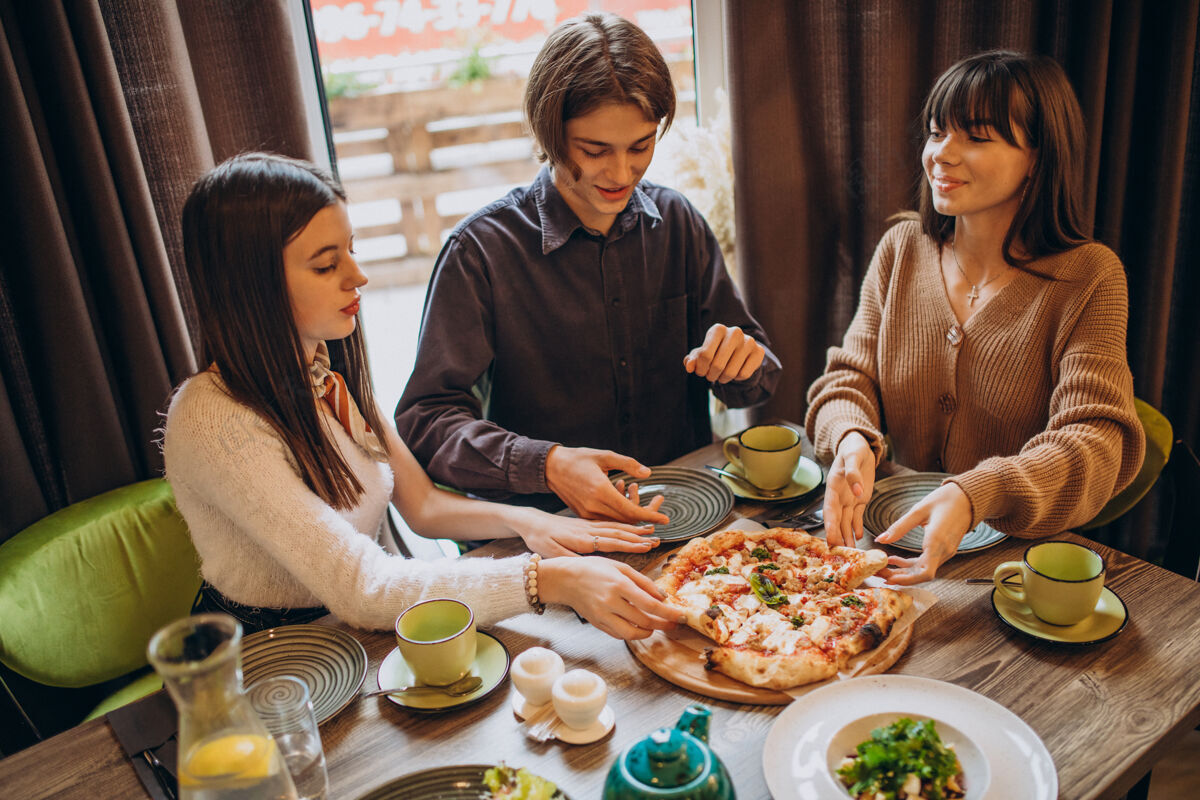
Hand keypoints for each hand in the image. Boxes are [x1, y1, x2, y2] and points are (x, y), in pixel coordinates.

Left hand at [516, 508, 659, 557]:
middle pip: (618, 532)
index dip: (630, 544)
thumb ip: (569, 559)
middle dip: (638, 535)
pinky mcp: (586, 523)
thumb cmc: (539, 539)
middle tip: (657, 538)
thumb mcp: (550, 552)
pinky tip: (631, 527)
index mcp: (581, 538)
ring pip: (615, 526)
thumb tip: (586, 567)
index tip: (646, 545)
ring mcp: (588, 525)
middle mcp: (588, 529)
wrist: (530, 520)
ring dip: (634, 528)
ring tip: (650, 530)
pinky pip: (608, 523)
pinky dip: (623, 524)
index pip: (610, 541)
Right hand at [539, 557, 683, 639]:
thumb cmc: (594, 569)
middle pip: (644, 621)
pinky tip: (639, 626)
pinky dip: (632, 633)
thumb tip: (663, 597)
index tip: (680, 616)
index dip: (669, 613)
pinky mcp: (597, 624)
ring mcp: (603, 615)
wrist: (565, 579)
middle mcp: (611, 602)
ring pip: (632, 633)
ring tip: (656, 625)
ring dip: (648, 632)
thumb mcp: (621, 567)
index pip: (650, 605)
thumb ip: (643, 581)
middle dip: (663, 624)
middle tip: (673, 623)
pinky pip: (619, 634)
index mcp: (619, 585)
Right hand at [545, 446, 668, 524]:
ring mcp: (587, 513)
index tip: (666, 520)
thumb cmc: (578, 458)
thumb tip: (648, 474)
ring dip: (632, 518)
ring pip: (617, 523)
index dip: (650, 516)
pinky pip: (606, 521)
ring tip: (643, 505)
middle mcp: (594, 506)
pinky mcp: (583, 515)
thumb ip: (628, 464)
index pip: (631, 511)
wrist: (551, 468)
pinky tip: (625, 503)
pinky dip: (619, 516)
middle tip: (660, 511)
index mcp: (600, 491)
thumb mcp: (604, 456)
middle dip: (646, 519)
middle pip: (626, 521)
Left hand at [683, 324, 764, 383]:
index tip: (701, 371)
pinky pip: (744, 374)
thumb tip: (689, 366)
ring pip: (731, 372)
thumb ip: (692, 360)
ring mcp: (749, 341)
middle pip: (717, 365)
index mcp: (718, 329)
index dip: (700, 369)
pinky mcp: (759, 351)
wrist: (738, 350)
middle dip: (711, 375)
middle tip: (711, 376)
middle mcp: (734, 332)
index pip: (704, 356)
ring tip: (721, 375)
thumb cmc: (715, 352)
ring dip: (723, 379)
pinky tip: (735, 372)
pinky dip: (736, 379)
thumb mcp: (701, 355)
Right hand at [823, 432, 875, 546]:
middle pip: (836, 520)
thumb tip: (857, 492)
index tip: (830, 538)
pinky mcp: (860, 500)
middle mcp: (839, 496)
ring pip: (846, 522)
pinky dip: (857, 527)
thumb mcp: (853, 456)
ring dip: (847, 536)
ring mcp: (849, 499)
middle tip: (840, 553)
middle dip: (837, 536)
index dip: (829, 524)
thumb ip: (853, 474)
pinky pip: (857, 517)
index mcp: (833, 486)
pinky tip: (858, 538)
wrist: (858, 445)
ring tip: (851, 552)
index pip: (829, 509)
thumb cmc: (852, 448)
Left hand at [875, 482, 972, 583]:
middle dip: (899, 577)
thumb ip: (899, 527)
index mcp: (937, 541)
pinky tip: (895, 560)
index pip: (925, 572)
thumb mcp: (919, 510)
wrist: (967, 498)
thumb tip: (881, 539)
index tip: (889, 579)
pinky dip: (910, 565)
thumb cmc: (945, 500)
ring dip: (903, 572)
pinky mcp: (944, 550)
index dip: (906, 580)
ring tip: (883, 568)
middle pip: (921, 574)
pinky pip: (927, 563)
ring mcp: (946, 552)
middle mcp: (944, 551)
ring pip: (923, 570)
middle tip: (879, 573)